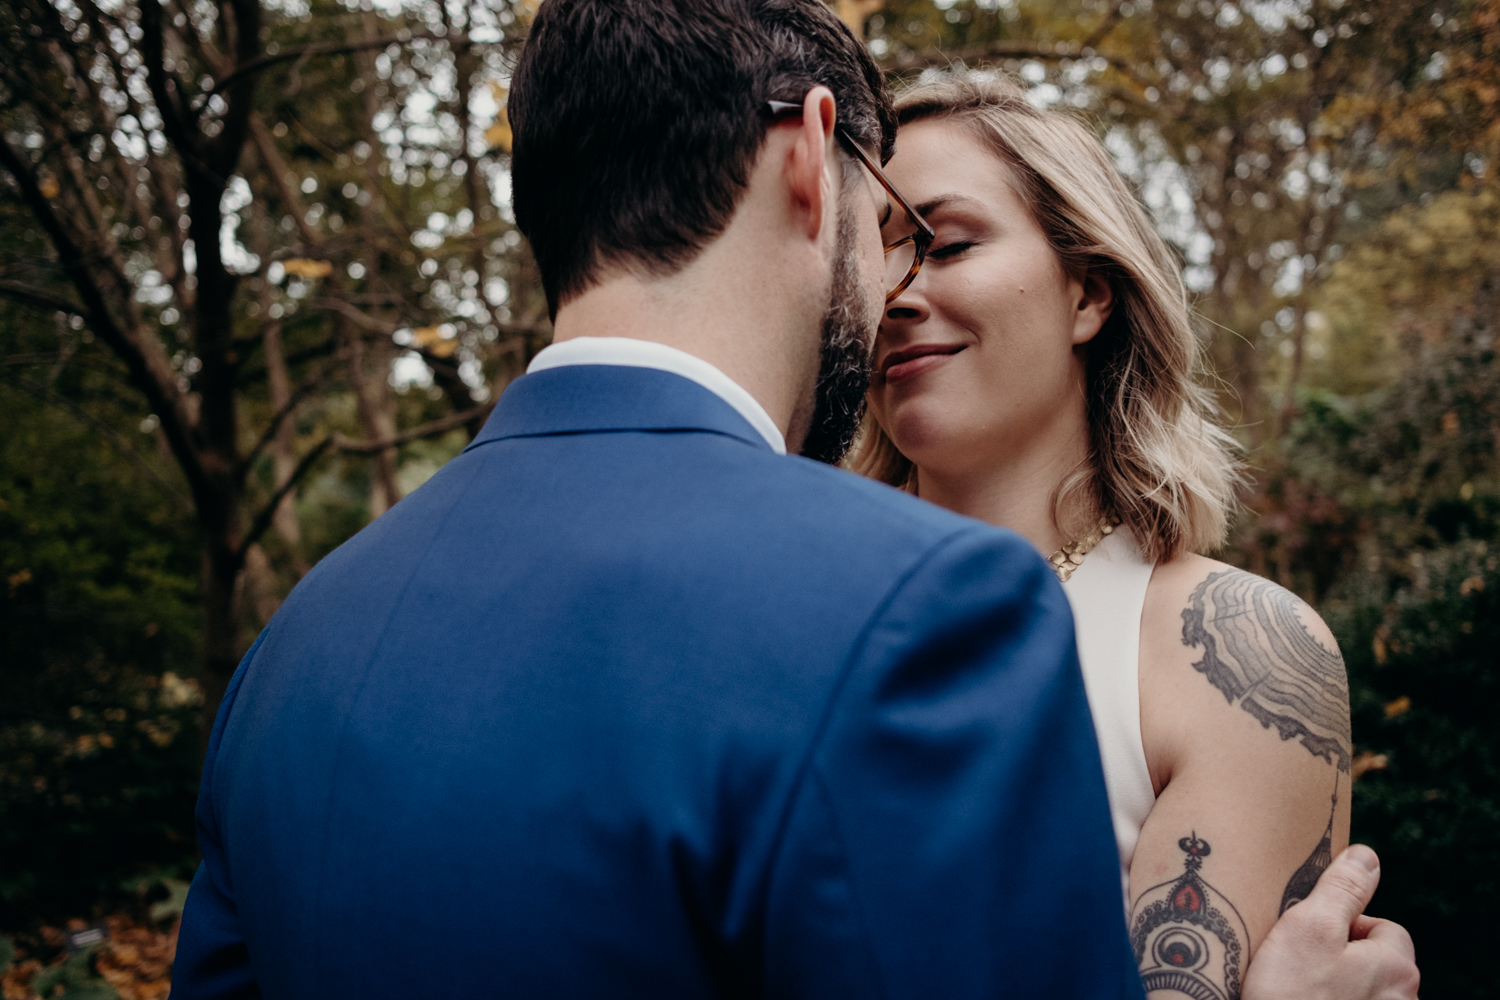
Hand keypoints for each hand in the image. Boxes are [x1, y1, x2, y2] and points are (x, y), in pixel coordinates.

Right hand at [1243, 845, 1418, 999]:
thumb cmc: (1290, 994)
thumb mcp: (1309, 926)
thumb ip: (1342, 889)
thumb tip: (1367, 856)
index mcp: (1396, 965)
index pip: (1382, 927)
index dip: (1344, 925)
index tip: (1310, 936)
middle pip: (1376, 962)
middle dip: (1342, 958)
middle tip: (1300, 963)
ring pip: (1363, 992)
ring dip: (1336, 987)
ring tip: (1298, 990)